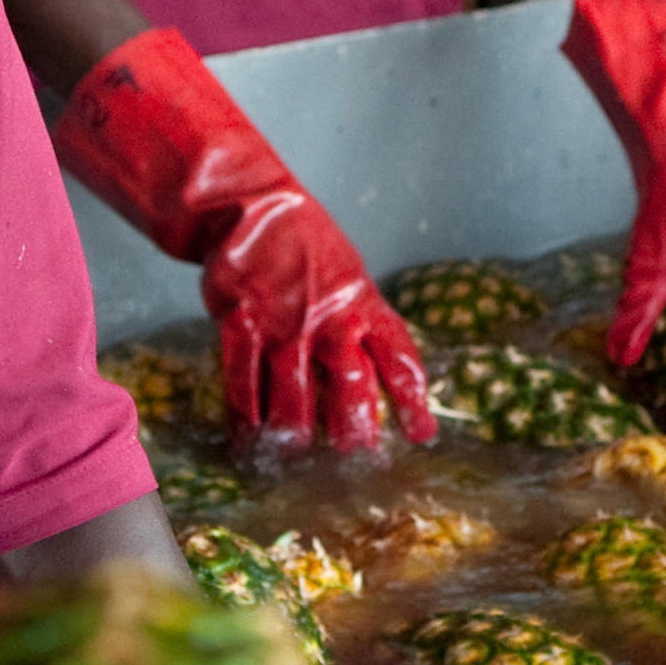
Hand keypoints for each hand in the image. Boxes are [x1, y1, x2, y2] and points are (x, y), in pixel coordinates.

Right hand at [49, 28, 434, 454]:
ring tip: (298, 453)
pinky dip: (247, 414)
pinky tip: (249, 436)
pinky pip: (245, 381)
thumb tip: (382, 380)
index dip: (414, 401)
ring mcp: (285, 324)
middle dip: (356, 429)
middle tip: (356, 457)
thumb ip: (364, 325)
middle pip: (352, 388)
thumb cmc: (304, 247)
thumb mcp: (350, 276)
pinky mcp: (242, 324)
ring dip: (298, 431)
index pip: (400, 359)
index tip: (423, 435)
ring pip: (296, 395)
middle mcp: (330, 319)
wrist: (249, 207)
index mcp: (364, 305)